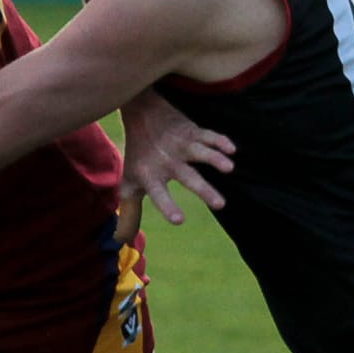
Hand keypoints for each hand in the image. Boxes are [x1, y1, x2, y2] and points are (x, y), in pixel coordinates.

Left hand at [119, 90, 234, 225]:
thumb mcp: (129, 184)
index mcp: (152, 176)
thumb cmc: (138, 154)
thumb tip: (121, 240)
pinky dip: (220, 141)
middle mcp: (167, 162)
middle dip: (204, 190)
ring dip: (214, 159)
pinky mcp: (193, 132)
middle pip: (188, 177)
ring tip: (230, 168)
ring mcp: (181, 145)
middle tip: (221, 204)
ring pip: (200, 152)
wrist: (141, 111)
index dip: (168, 206)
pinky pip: (208, 135)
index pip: (159, 195)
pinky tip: (232, 149)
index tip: (179, 220)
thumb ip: (130, 213)